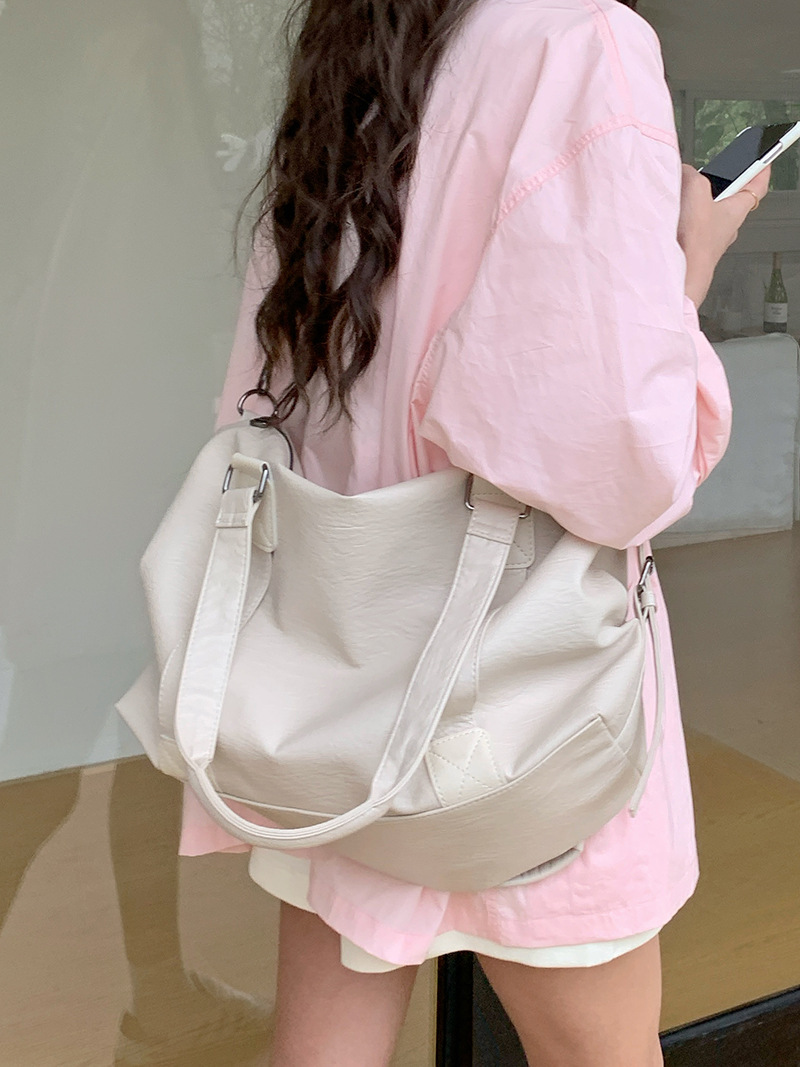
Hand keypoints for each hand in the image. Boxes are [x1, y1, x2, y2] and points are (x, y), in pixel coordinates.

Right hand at [678, 164, 771, 307]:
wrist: (682, 273)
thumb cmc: (696, 240)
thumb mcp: (696, 190)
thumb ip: (691, 175)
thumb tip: (685, 172)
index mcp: (737, 210)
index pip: (758, 185)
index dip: (762, 170)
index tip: (764, 159)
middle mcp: (728, 227)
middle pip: (730, 199)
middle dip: (720, 186)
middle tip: (710, 175)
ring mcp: (711, 240)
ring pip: (708, 215)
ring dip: (697, 205)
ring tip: (681, 197)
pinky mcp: (694, 250)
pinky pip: (691, 229)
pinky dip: (683, 221)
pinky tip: (670, 219)